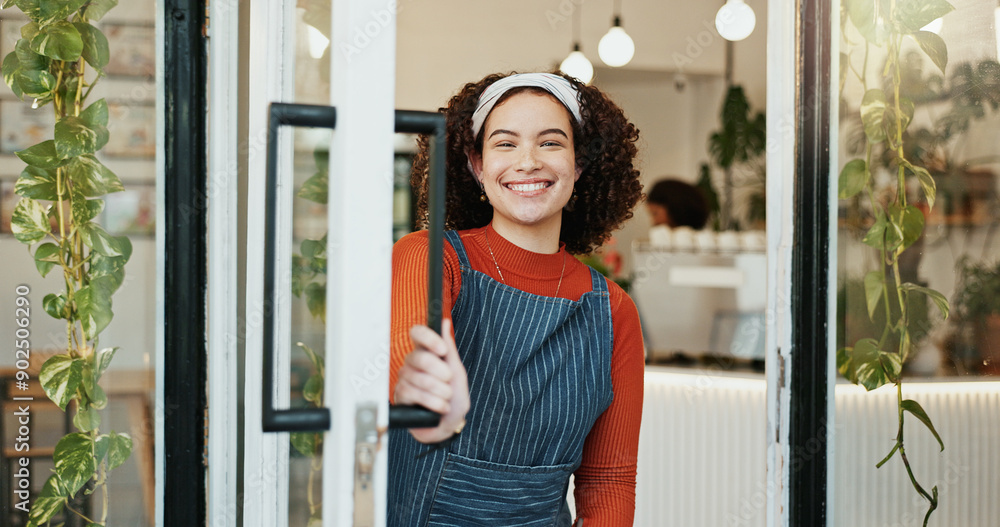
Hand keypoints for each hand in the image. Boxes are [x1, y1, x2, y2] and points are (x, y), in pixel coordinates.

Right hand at [393, 318, 469, 443]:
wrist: (450, 424)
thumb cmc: (453, 397)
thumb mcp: (457, 371)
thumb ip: (449, 348)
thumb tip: (444, 322)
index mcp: (426, 353)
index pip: (417, 333)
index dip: (428, 338)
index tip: (442, 350)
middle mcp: (412, 364)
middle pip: (420, 357)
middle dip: (441, 372)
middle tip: (449, 381)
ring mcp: (404, 379)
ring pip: (420, 379)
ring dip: (441, 392)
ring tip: (446, 398)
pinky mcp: (400, 396)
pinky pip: (413, 394)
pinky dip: (433, 402)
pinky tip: (439, 408)